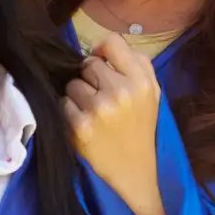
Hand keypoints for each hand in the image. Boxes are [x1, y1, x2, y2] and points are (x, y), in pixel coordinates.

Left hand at [64, 35, 169, 214]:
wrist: (134, 171)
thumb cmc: (141, 128)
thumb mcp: (152, 93)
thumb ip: (137, 63)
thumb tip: (104, 46)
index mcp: (141, 81)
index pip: (111, 42)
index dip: (102, 52)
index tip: (102, 65)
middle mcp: (121, 91)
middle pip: (88, 64)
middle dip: (90, 78)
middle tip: (98, 96)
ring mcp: (99, 109)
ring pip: (72, 84)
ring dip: (77, 96)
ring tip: (91, 113)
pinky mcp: (80, 126)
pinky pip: (62, 103)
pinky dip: (68, 112)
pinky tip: (82, 124)